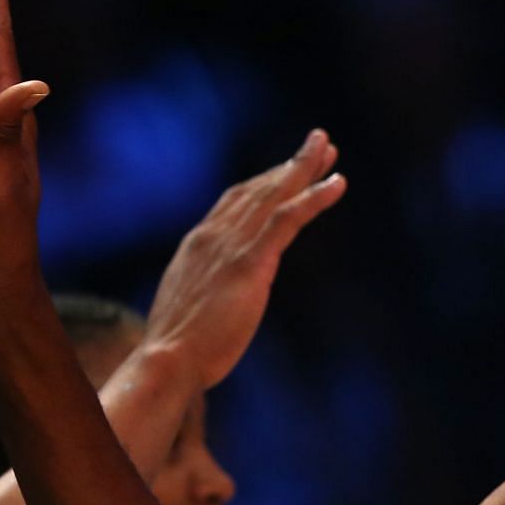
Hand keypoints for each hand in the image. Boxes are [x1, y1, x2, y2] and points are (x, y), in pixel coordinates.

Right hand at [141, 130, 345, 387]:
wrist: (168, 360)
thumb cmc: (178, 350)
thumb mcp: (191, 308)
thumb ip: (207, 292)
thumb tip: (218, 298)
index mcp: (199, 245)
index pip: (234, 202)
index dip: (264, 182)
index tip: (287, 170)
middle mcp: (213, 236)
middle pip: (258, 189)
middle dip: (290, 166)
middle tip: (319, 144)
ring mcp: (231, 246)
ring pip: (274, 195)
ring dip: (304, 168)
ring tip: (329, 148)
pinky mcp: (250, 263)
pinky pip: (288, 219)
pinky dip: (314, 198)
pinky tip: (337, 184)